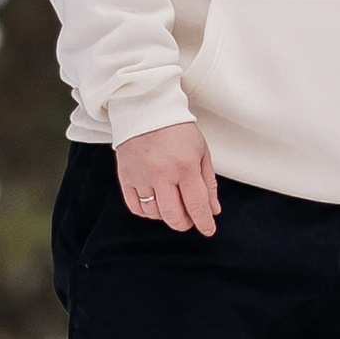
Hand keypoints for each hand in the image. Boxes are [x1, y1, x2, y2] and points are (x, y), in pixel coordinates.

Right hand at [114, 120, 219, 235]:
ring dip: (166, 216)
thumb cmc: (177, 128)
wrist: (146, 108)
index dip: (204, 223)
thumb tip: (213, 210)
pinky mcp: (126, 177)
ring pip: (154, 214)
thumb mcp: (201, 151)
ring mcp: (142, 176)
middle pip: (174, 216)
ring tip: (173, 203)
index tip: (208, 229)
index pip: (197, 205)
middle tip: (190, 217)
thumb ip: (208, 183)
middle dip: (186, 223)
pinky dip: (147, 212)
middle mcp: (162, 173)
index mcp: (185, 165)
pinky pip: (136, 207)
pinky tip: (156, 202)